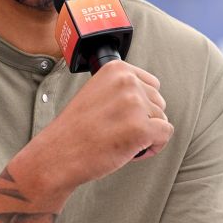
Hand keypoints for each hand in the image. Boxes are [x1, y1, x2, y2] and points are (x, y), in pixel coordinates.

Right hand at [33, 60, 172, 193]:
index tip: (118, 115)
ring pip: (162, 120)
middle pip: (159, 103)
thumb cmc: (77, 129)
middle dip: (144, 120)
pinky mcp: (141, 128)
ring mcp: (134, 104)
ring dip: (146, 134)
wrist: (58, 154)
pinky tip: (128, 149)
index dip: (139, 105)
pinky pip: (165, 135)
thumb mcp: (97, 92)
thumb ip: (122, 89)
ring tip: (118, 139)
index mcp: (116, 69)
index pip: (152, 85)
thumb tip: (150, 96)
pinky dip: (152, 147)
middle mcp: (127, 81)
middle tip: (115, 130)